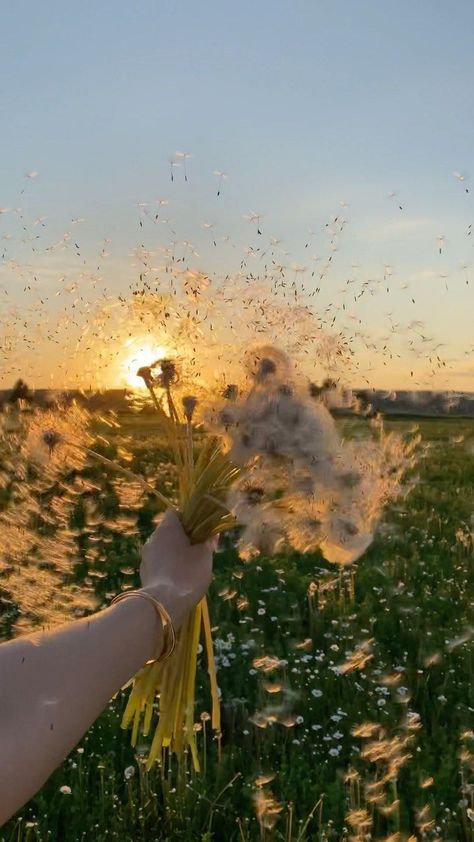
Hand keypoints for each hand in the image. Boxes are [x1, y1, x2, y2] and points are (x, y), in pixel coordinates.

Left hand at [139, 510, 215, 629]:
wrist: (164, 604)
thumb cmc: (188, 573)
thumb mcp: (205, 555)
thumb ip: (208, 540)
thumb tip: (212, 532)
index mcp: (167, 528)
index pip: (176, 512)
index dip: (190, 517)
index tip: (203, 528)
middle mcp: (153, 538)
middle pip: (170, 531)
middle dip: (186, 537)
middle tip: (201, 548)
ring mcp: (146, 556)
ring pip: (165, 548)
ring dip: (177, 553)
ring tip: (193, 566)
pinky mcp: (145, 572)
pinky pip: (160, 563)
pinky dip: (170, 566)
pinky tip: (181, 578)